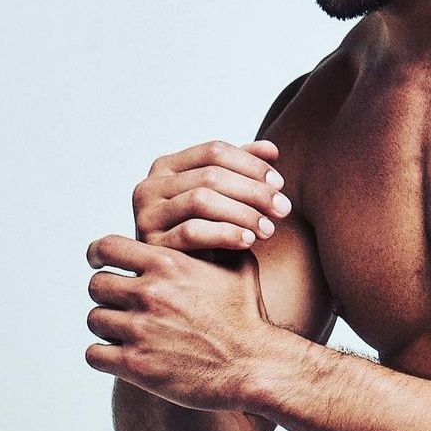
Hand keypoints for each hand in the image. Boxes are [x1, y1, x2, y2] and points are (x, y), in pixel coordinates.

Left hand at [85, 234, 269, 410]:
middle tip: (121, 305)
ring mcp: (140, 329)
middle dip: (108, 295)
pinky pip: (94, 354)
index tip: (98, 262)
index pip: (108, 247)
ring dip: (108, 326)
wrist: (254, 366)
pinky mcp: (136, 365)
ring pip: (95, 320)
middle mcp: (149, 293)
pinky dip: (104, 356)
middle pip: (97, 285)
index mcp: (169, 264)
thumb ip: (218, 242)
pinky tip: (122, 357)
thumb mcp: (240, 268)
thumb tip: (213, 222)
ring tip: (126, 333)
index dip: (99, 255)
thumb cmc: (248, 317)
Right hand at [132, 139, 292, 255]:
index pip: (214, 151)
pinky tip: (248, 240)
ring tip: (269, 228)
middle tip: (283, 208)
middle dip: (253, 191)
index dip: (251, 164)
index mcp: (167, 167)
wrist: (186, 281)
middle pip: (210, 175)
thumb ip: (244, 171)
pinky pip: (192, 232)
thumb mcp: (226, 199)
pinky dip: (225, 233)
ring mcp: (146, 214)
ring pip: (201, 200)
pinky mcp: (151, 243)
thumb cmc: (207, 235)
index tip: (280, 184)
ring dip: (242, 213)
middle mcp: (150, 185)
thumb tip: (271, 149)